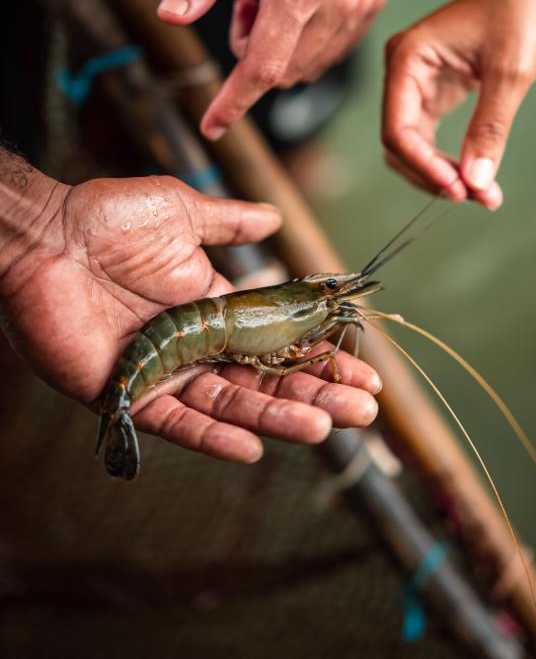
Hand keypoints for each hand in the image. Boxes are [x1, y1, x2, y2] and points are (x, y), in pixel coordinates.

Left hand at [0, 175, 379, 463]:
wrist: (46, 235)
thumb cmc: (108, 218)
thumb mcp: (182, 212)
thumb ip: (230, 223)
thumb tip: (276, 220)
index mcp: (213, 309)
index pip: (279, 341)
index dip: (321, 356)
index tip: (365, 368)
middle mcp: (197, 346)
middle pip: (267, 379)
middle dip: (316, 393)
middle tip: (364, 409)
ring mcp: (166, 373)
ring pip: (232, 403)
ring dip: (279, 416)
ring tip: (326, 427)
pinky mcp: (130, 393)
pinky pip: (176, 423)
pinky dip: (213, 437)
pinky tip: (254, 446)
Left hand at [158, 0, 403, 138]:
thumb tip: (172, 17)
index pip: (263, 66)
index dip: (234, 102)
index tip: (213, 125)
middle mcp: (338, 2)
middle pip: (284, 72)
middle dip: (250, 58)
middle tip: (243, 6)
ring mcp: (362, 6)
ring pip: (309, 67)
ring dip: (278, 52)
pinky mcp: (374, 3)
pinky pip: (333, 50)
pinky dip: (304, 44)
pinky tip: (298, 2)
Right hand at [382, 0, 535, 208]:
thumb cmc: (519, 12)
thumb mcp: (510, 71)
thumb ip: (490, 128)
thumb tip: (476, 181)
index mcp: (408, 58)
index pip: (398, 129)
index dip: (423, 165)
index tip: (459, 189)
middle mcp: (402, 74)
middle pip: (400, 144)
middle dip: (434, 176)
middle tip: (476, 197)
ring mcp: (414, 87)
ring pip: (412, 148)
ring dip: (441, 175)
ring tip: (482, 194)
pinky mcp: (431, 97)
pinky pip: (428, 141)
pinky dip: (449, 162)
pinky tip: (476, 179)